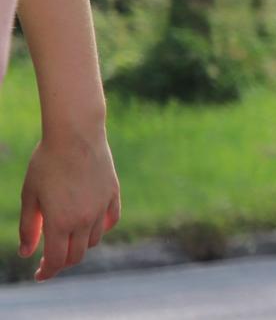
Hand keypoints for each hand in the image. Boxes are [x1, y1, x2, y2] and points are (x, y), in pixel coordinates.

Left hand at [18, 122, 120, 280]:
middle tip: (49, 259)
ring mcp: (101, 207)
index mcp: (60, 222)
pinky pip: (110, 221)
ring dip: (79, 245)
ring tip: (66, 236)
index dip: (47, 272)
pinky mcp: (113, 194)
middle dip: (61, 262)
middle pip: (76, 255)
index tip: (39, 275)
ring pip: (93, 240)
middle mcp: (84, 219)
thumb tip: (27, 253)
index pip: (57, 260)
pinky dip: (100, 228)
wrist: (76, 134)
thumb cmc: (46, 163)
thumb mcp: (30, 196)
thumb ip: (28, 227)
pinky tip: (89, 224)